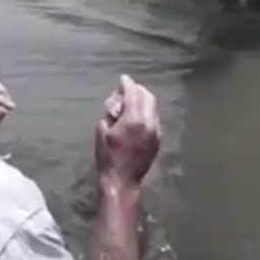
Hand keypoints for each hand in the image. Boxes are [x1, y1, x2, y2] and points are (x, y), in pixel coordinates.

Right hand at [96, 74, 160, 191]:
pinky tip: (134, 117)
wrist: (122, 181)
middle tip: (125, 90)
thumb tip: (117, 105)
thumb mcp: (102, 130)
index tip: (122, 79)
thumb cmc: (107, 156)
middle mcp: (149, 123)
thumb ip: (111, 113)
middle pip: (147, 97)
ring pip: (152, 108)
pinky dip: (145, 112)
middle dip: (137, 90)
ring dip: (141, 101)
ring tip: (128, 104)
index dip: (127, 84)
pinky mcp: (157, 140)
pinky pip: (153, 118)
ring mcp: (156, 132)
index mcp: (134, 119)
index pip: (133, 94)